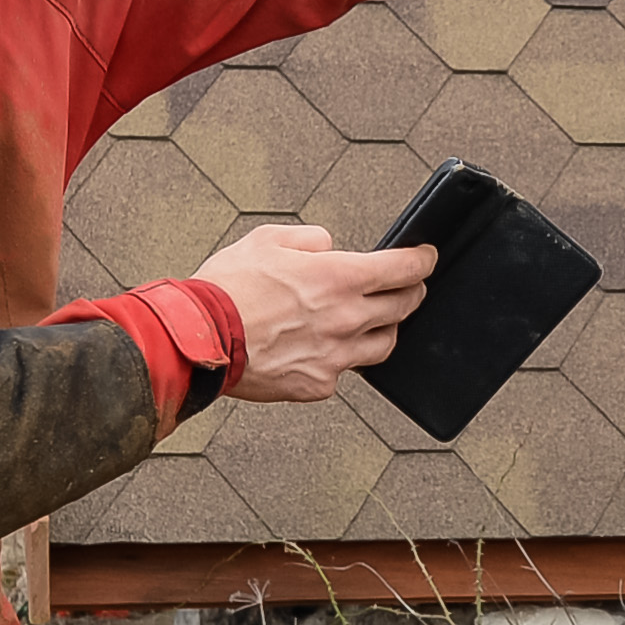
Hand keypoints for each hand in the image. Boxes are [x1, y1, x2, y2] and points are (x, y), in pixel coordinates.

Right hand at [193, 223, 435, 405]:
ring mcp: (335, 356)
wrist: (199, 339)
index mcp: (339, 278)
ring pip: (383, 344)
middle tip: (407, 286)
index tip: (425, 257)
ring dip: (384, 328)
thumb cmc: (226, 289)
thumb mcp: (267, 240)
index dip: (422, 260)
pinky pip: (343, 372)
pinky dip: (340, 358)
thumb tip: (328, 247)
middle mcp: (346, 318)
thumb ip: (309, 240)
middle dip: (411, 292)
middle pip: (403, 307)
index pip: (404, 268)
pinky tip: (325, 348)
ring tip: (373, 320)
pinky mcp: (317, 385)